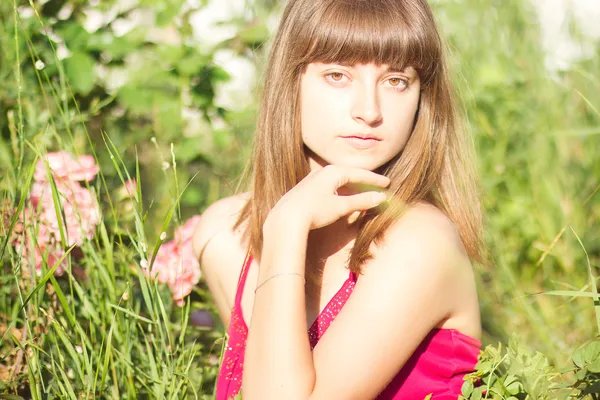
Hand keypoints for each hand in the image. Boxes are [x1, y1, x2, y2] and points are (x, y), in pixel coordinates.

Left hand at [267, 165, 390, 230]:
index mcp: (333, 172)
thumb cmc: (315, 210)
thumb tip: (380, 198)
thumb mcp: (341, 207)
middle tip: (378, 186)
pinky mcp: (307, 188)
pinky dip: (341, 191)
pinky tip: (343, 199)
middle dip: (364, 182)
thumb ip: (361, 201)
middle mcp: (323, 171)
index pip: (359, 174)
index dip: (375, 180)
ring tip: (363, 193)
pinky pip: (330, 185)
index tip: (387, 183)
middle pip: (349, 175)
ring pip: (339, 180)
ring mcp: (313, 179)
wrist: (287, 218)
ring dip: (352, 187)